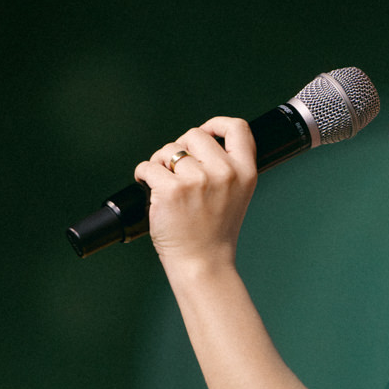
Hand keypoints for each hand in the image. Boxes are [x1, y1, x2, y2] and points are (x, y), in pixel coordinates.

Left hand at [134, 116, 257, 274]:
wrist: (202, 263)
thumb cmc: (214, 232)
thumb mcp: (236, 195)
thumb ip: (226, 167)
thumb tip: (197, 142)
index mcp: (245, 172)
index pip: (237, 128)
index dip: (216, 125)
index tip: (205, 134)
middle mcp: (224, 173)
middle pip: (194, 134)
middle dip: (180, 148)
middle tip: (176, 169)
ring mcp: (198, 180)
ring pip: (168, 149)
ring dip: (160, 163)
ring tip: (163, 183)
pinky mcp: (171, 189)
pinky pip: (148, 166)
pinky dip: (143, 175)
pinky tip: (148, 187)